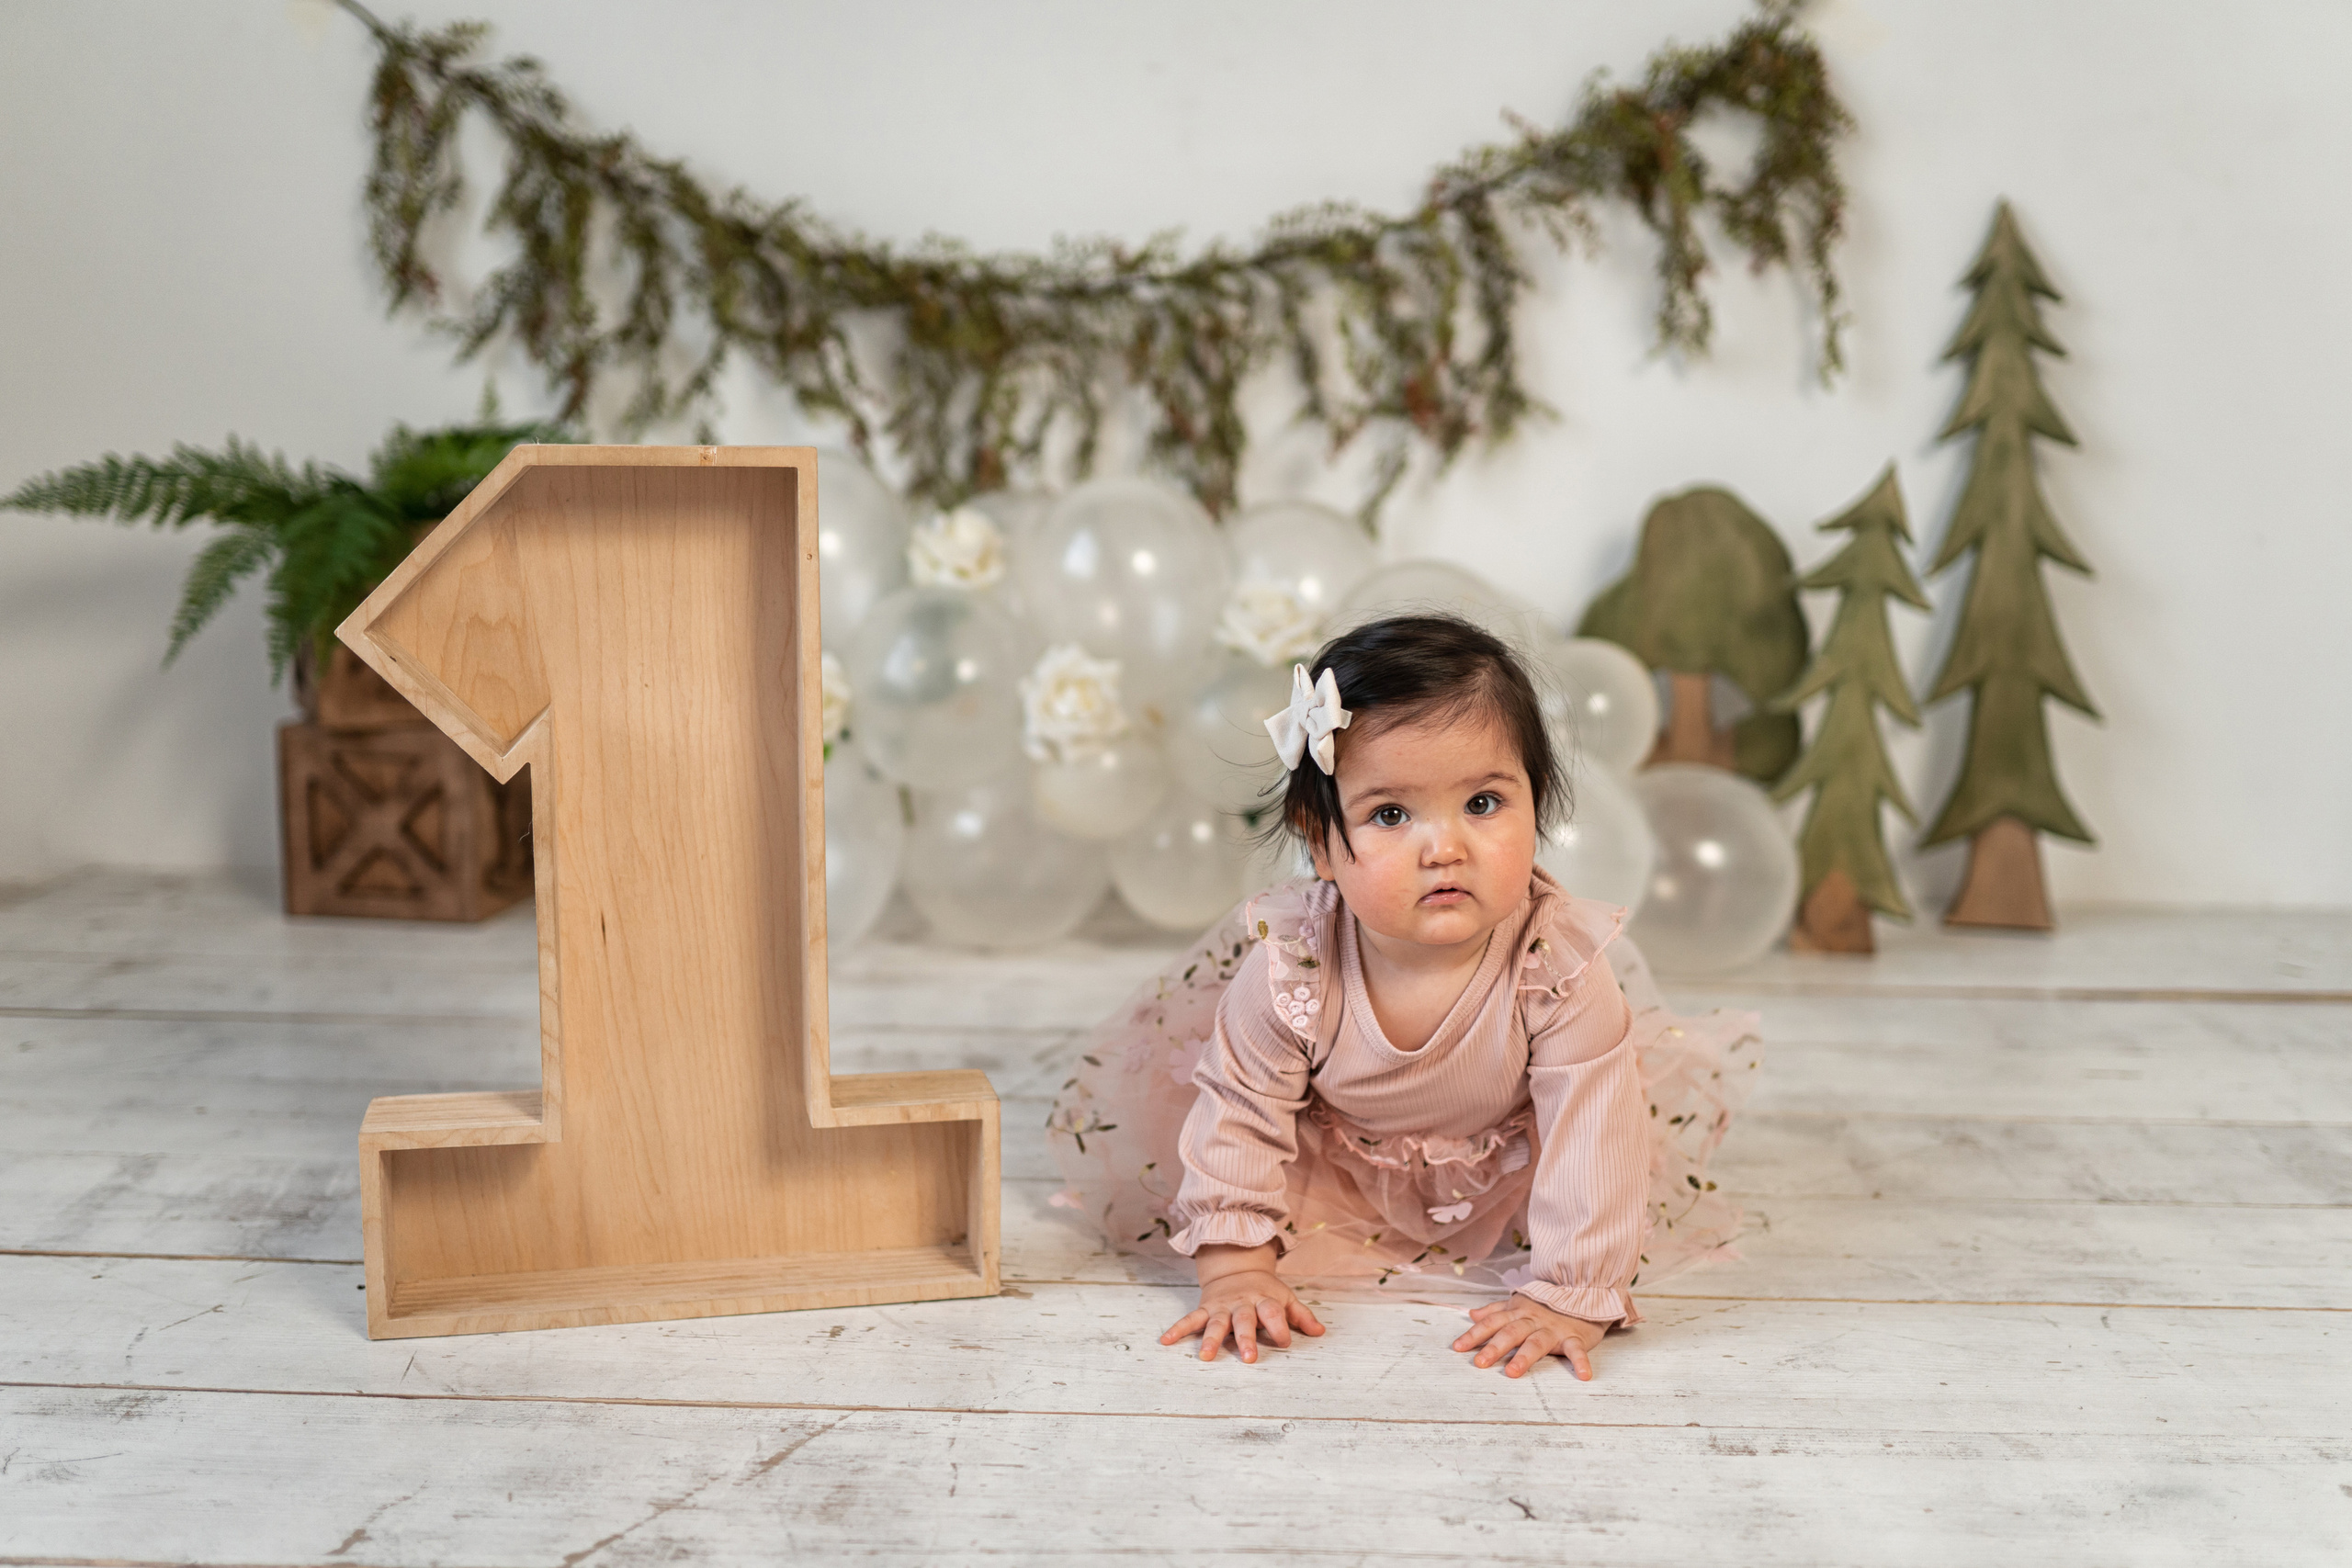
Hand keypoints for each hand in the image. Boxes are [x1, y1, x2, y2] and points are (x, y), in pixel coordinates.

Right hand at [1160, 1243, 1325, 1363]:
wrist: (1236, 1267)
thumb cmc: (1265, 1291)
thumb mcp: (1286, 1298)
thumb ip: (1301, 1316)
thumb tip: (1320, 1332)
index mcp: (1264, 1300)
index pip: (1274, 1313)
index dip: (1280, 1327)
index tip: (1285, 1342)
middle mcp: (1242, 1303)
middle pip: (1244, 1320)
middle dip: (1246, 1339)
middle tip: (1249, 1358)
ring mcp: (1222, 1306)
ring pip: (1216, 1323)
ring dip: (1210, 1339)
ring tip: (1205, 1356)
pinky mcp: (1206, 1308)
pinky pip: (1190, 1318)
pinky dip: (1178, 1329)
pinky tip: (1166, 1340)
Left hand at [1453, 1294, 1611, 1378]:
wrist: (1582, 1291)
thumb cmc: (1547, 1303)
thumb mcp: (1518, 1303)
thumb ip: (1495, 1310)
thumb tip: (1472, 1314)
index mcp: (1517, 1313)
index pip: (1492, 1323)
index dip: (1474, 1335)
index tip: (1457, 1348)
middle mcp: (1532, 1320)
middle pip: (1510, 1332)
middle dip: (1494, 1347)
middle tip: (1479, 1363)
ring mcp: (1553, 1329)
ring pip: (1537, 1342)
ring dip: (1525, 1357)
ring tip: (1512, 1372)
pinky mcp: (1575, 1337)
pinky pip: (1577, 1350)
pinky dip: (1581, 1362)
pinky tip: (1583, 1376)